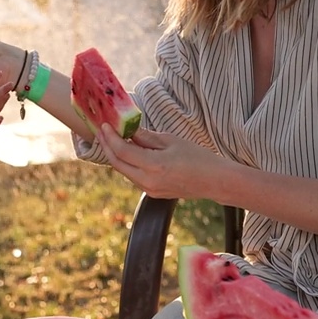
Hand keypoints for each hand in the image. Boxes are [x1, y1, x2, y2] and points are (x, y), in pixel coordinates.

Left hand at [96, 124, 227, 200]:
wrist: (215, 181)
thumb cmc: (198, 158)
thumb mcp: (171, 141)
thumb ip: (147, 137)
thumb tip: (129, 130)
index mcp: (154, 166)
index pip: (122, 151)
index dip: (110, 137)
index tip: (104, 124)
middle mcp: (148, 181)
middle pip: (117, 163)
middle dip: (107, 146)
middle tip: (102, 131)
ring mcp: (149, 190)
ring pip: (124, 171)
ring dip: (116, 155)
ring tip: (112, 138)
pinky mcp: (153, 193)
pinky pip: (133, 176)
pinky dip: (127, 163)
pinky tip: (127, 152)